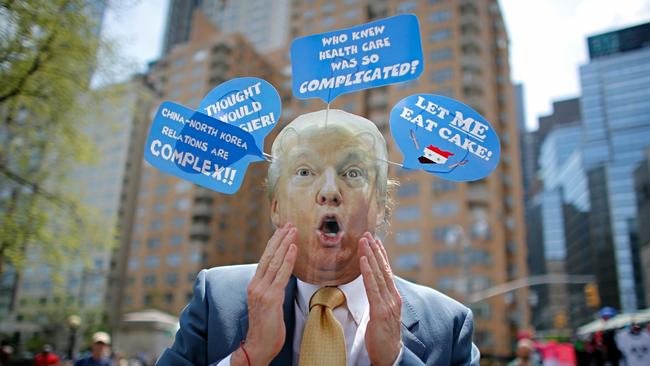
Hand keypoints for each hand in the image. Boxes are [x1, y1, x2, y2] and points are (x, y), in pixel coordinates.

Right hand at [232, 223, 296, 365]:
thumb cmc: (266, 328)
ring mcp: (262, 290)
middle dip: (279, 238)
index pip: (264, 259)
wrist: (257, 346)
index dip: (273, 244)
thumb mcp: (268, 304)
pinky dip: (288, 259)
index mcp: (254, 285)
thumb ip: (272, 289)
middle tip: (289, 224)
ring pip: (274, 261)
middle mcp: (256, 285)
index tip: (281, 231)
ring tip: (293, 230)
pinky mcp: (270, 298)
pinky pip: (281, 274)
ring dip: (285, 243)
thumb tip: (282, 277)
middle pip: (268, 256)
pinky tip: (293, 248)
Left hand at [360, 233, 402, 365]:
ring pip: (378, 274)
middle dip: (374, 250)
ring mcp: (388, 303)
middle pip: (383, 268)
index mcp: (394, 297)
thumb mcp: (383, 313)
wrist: (390, 356)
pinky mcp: (380, 311)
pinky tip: (362, 260)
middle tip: (367, 233)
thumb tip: (373, 287)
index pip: (387, 271)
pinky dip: (367, 272)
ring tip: (364, 240)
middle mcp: (393, 297)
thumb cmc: (384, 336)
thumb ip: (380, 299)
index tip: (375, 240)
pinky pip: (372, 288)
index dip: (381, 255)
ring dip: (370, 255)